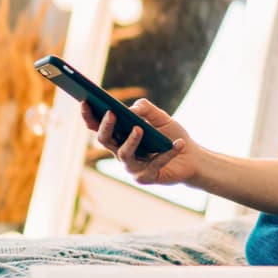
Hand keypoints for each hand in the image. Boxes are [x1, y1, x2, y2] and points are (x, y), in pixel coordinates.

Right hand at [80, 99, 200, 185]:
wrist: (191, 157)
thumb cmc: (170, 135)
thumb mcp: (160, 117)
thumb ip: (145, 108)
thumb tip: (130, 110)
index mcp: (119, 137)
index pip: (98, 127)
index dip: (89, 116)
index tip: (85, 100)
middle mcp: (121, 152)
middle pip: (105, 141)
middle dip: (106, 126)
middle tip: (112, 112)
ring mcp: (132, 167)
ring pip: (124, 154)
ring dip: (131, 141)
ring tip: (140, 128)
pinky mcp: (147, 177)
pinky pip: (156, 164)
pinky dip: (168, 153)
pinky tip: (178, 143)